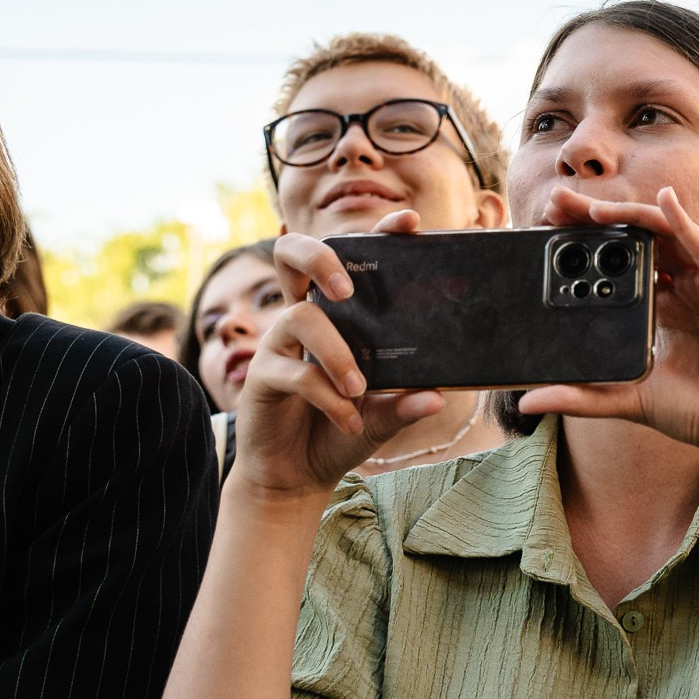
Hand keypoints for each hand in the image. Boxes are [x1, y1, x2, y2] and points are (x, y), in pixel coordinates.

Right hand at [233, 220, 445, 498]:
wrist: (299, 476)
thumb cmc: (344, 430)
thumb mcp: (385, 416)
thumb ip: (406, 403)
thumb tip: (437, 395)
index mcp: (338, 317)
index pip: (350, 261)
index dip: (374, 234)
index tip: (409, 222)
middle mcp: (305, 319)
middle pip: (292, 256)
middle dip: (320, 258)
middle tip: (347, 289)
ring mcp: (278, 345)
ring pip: (300, 317)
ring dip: (336, 351)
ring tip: (360, 387)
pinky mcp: (261, 377)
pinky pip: (293, 373)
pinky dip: (325, 396)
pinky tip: (349, 420)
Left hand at [517, 186, 698, 463]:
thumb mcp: (629, 399)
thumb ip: (582, 397)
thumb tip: (527, 403)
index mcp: (667, 308)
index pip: (626, 263)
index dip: (592, 243)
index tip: (550, 230)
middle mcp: (691, 290)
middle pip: (644, 241)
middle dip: (602, 219)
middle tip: (558, 204)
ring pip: (671, 237)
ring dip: (633, 218)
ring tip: (593, 208)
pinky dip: (686, 223)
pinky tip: (664, 202)